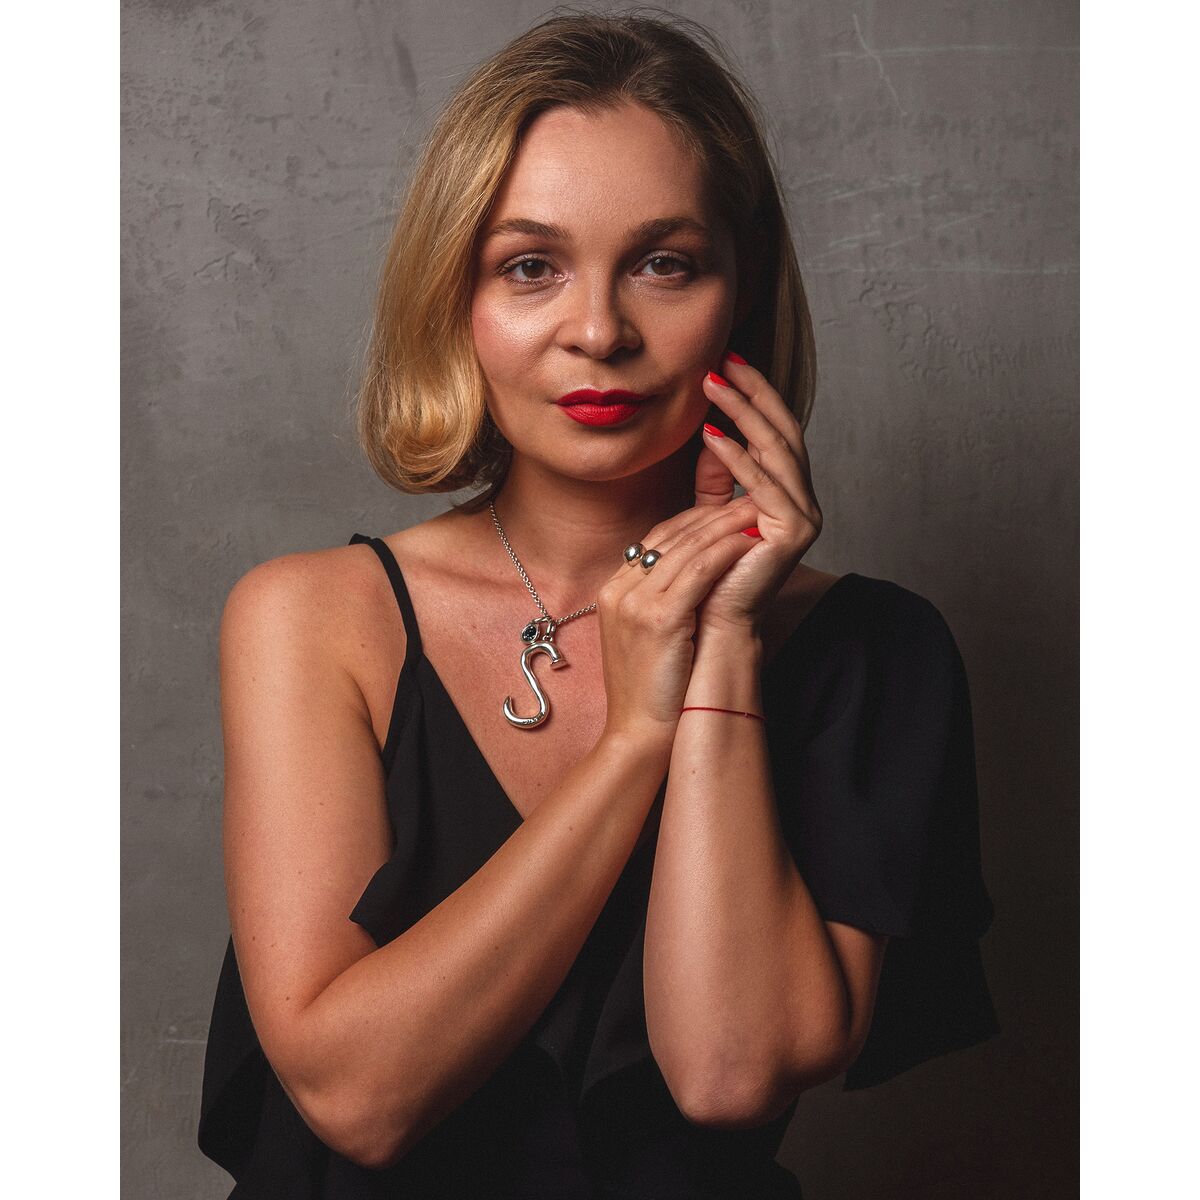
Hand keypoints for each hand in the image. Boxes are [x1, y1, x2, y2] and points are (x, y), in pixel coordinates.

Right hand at [596, 495, 761, 739]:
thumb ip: (664, 600)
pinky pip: (698, 571)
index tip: (728, 511)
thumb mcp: (650, 635)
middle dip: (714, 515)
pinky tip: (749, 542)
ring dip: (726, 525)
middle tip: (751, 497)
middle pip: (672, 536)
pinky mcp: (659, 619)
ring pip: (687, 547)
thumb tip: (701, 575)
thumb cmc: (653, 690)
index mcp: (613, 591)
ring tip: (757, 512)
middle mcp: (619, 590)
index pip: (657, 539)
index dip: (696, 520)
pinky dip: (726, 551)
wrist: (639, 734)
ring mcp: (635, 603)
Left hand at [691, 353, 822, 636]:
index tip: (726, 361)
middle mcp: (802, 501)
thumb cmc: (707, 571)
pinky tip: (713, 437)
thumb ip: (717, 478)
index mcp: (786, 493)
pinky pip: (765, 486)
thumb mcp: (709, 512)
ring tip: (712, 385)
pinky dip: (739, 460)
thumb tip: (712, 435)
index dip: (753, 395)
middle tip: (723, 359)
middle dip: (753, 393)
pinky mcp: (795, 533)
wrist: (711, 623)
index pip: (774, 431)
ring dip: (744, 413)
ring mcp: (804, 516)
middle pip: (782, 431)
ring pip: (776, 450)